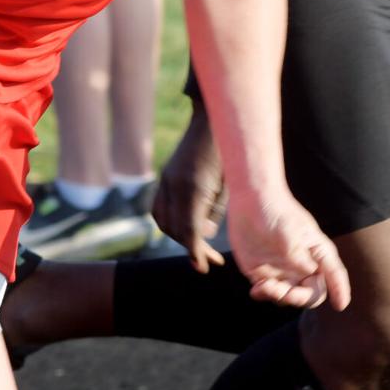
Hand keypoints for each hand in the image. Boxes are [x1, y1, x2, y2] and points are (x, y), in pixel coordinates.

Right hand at [152, 103, 227, 272]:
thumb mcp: (230, 186)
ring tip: (200, 243)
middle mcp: (174, 185)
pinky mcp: (165, 176)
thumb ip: (215, 212)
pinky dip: (170, 221)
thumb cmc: (230, 154)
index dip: (196, 253)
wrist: (213, 122)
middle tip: (211, 259)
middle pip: (174, 229)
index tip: (203, 267)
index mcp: (194, 188)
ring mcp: (166, 179)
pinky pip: (159, 207)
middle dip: (191, 248)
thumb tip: (206, 233)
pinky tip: (187, 226)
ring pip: (162, 220)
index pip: (189, 231)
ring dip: (178, 236)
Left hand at [225, 187, 350, 311]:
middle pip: (311, 294)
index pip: (334, 275)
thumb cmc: (276, 210)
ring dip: (279, 297)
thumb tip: (309, 274)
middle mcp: (302, 264)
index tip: (341, 305)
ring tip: (264, 285)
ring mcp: (283, 270)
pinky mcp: (264, 272)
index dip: (340, 290)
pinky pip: (268, 292)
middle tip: (284, 292)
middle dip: (299, 298)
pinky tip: (256, 288)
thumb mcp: (290, 232)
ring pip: (289, 297)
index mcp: (316, 252)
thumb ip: (298, 255)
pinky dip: (263, 295)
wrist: (250, 199)